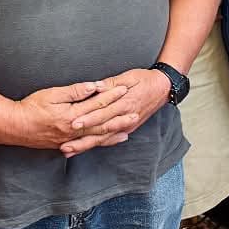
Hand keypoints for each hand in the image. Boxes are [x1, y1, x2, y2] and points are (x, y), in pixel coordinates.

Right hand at [9, 80, 132, 152]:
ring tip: (129, 128)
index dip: (112, 95)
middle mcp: (73, 130)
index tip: (125, 88)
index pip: (97, 104)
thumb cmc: (30, 107)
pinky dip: (101, 141)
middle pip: (101, 123)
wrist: (13, 127)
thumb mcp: (52, 94)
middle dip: (120, 116)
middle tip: (136, 112)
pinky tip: (109, 140)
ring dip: (114, 131)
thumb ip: (75, 91)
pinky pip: (88, 144)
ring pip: (97, 136)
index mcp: (71, 115)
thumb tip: (95, 86)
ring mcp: (70, 139)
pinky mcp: (65, 144)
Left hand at [51, 67, 172, 156]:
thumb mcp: (130, 76)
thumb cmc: (146, 79)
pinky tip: (85, 149)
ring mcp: (127, 125)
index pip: (103, 112)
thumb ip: (111, 83)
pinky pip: (110, 139)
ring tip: (69, 151)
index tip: (73, 123)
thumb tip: (96, 87)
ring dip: (86, 145)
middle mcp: (125, 117)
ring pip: (103, 138)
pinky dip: (97, 145)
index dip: (88, 118)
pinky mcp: (127, 128)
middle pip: (101, 130)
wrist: (164, 88)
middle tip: (65, 145)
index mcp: (125, 102)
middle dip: (82, 138)